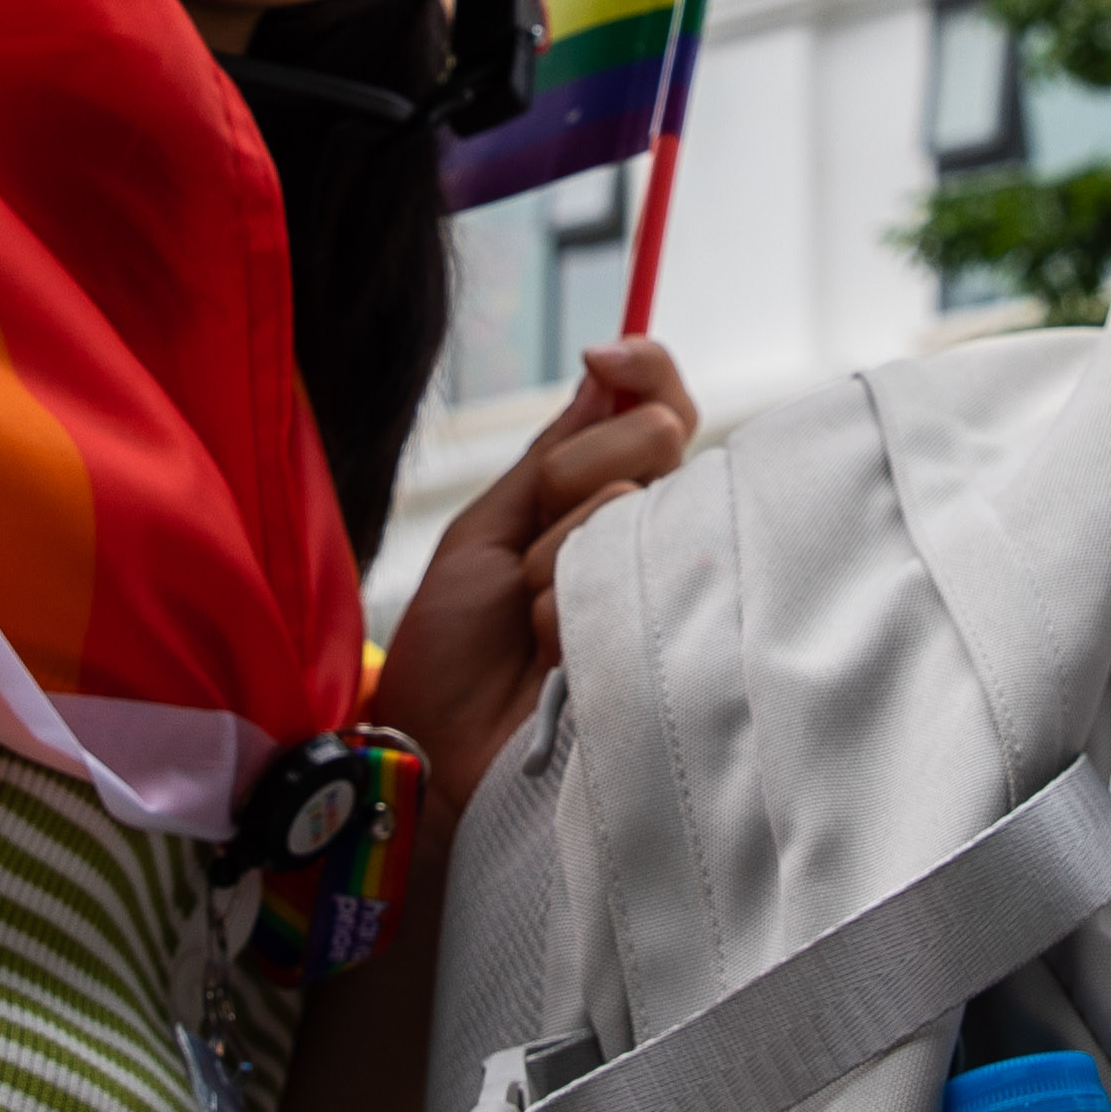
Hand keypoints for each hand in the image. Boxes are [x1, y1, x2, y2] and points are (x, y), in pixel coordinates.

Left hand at [381, 340, 696, 812]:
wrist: (438, 759)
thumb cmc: (450, 655)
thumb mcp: (488, 531)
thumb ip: (556, 450)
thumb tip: (607, 362)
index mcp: (598, 498)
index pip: (657, 404)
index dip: (646, 365)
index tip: (603, 353)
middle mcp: (645, 532)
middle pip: (656, 431)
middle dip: (572, 470)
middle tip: (526, 544)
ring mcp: (664, 583)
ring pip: (636, 497)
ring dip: (553, 555)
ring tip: (526, 623)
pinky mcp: (672, 637)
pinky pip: (627, 567)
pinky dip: (563, 604)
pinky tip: (548, 654)